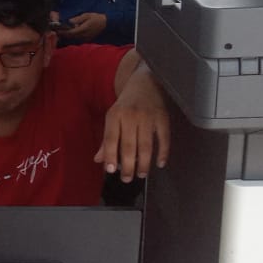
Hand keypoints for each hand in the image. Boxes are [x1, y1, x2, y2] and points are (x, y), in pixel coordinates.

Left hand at [60, 12, 105, 40]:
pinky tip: (69, 33)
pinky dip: (72, 36)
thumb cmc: (96, 18)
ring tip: (61, 32)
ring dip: (67, 36)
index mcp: (83, 29)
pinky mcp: (87, 39)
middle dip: (63, 34)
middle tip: (57, 31)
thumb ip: (77, 19)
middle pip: (71, 37)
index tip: (57, 30)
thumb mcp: (87, 15)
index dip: (63, 32)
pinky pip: (77, 39)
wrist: (106, 23)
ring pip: (73, 38)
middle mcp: (83, 35)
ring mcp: (85, 38)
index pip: (70, 32)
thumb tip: (69, 21)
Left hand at [95, 66, 169, 182]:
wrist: (145, 84)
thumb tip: (99, 160)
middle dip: (128, 166)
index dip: (110, 156)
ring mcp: (148, 117)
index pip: (111, 139)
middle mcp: (130, 116)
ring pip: (146, 145)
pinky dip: (163, 152)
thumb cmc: (126, 105)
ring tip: (141, 175)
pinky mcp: (162, 118)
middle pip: (128, 146)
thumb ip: (106, 140)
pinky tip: (160, 164)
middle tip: (127, 179)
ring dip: (144, 163)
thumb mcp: (112, 118)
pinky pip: (163, 138)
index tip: (111, 171)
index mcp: (115, 116)